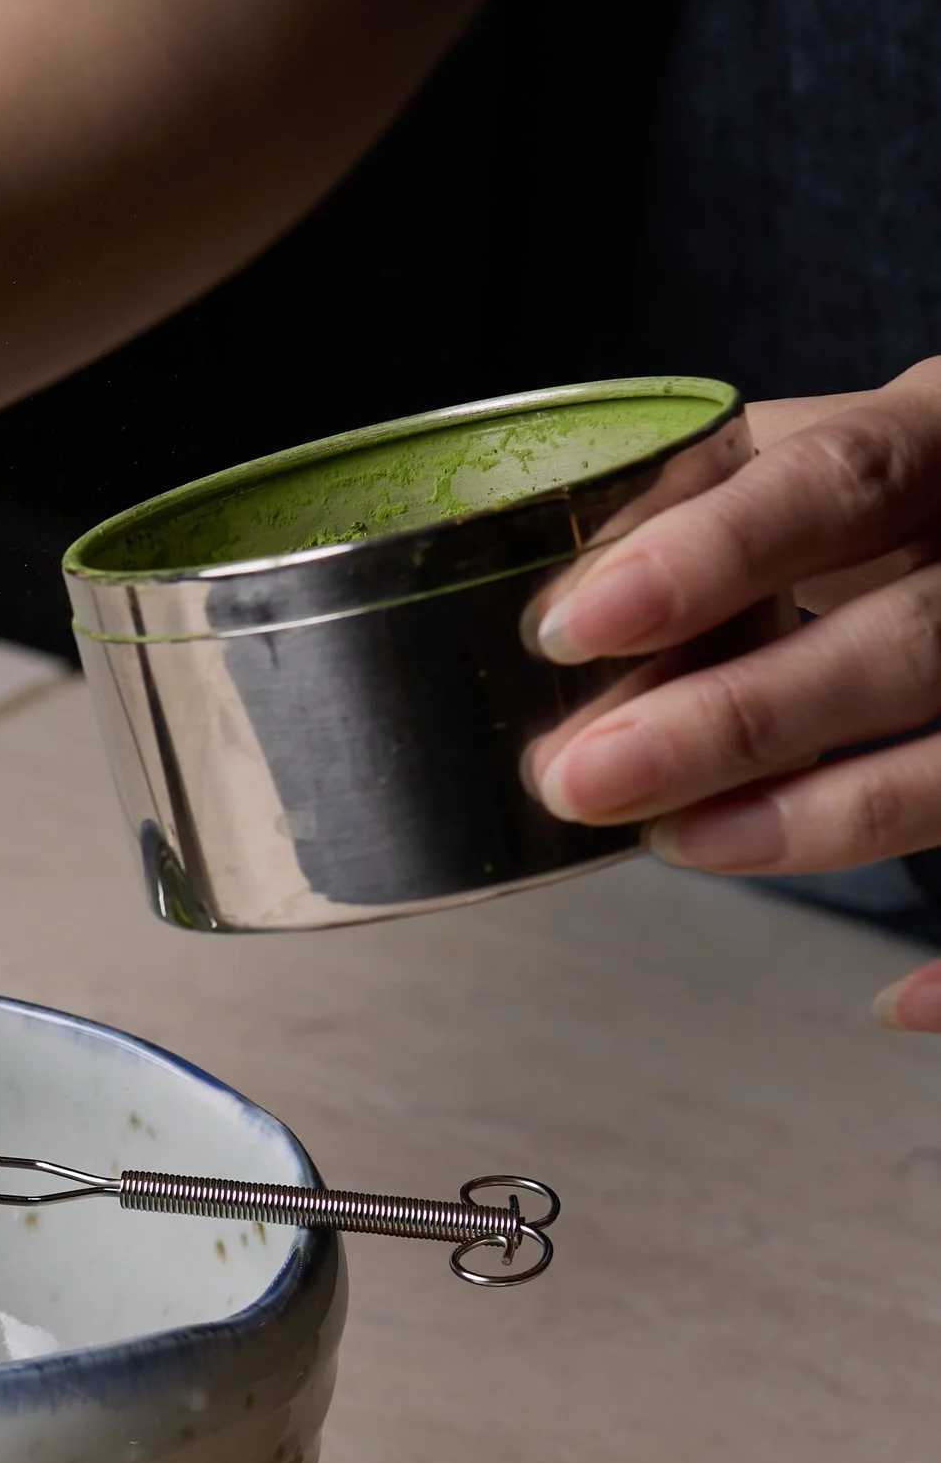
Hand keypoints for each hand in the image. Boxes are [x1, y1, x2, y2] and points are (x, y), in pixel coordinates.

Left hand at [523, 366, 940, 1031]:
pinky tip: (885, 1005)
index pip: (840, 478)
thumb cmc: (878, 497)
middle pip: (905, 640)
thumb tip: (558, 602)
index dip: (712, 552)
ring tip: (681, 845)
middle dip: (736, 720)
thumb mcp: (804, 457)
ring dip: (817, 821)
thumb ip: (702, 506)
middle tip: (583, 775)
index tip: (577, 623)